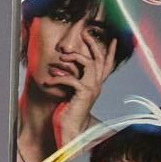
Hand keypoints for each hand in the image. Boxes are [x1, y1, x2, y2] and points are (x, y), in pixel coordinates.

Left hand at [51, 34, 116, 148]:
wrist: (72, 128)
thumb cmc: (70, 110)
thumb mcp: (72, 91)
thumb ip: (72, 78)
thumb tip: (60, 65)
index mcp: (96, 84)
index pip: (106, 65)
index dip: (110, 52)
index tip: (112, 39)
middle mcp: (97, 85)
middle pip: (100, 59)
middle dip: (94, 44)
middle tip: (86, 33)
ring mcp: (92, 88)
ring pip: (89, 63)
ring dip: (74, 57)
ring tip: (62, 58)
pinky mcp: (84, 93)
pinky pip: (72, 78)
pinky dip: (58, 78)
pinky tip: (48, 81)